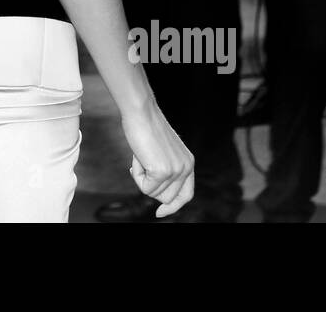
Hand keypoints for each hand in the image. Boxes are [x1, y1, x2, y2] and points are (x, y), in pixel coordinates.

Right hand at [120, 100, 194, 218]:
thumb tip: (156, 192)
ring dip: (141, 179)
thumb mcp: (162, 151)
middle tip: (140, 165)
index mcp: (189, 163)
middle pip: (167, 198)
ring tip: (140, 157)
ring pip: (153, 194)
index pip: (186, 194)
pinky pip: (144, 187)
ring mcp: (176, 171)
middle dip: (150, 187)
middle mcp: (186, 168)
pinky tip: (137, 157)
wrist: (141, 112)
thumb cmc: (146, 127)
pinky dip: (137, 175)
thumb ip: (165, 168)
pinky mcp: (162, 172)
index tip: (159, 213)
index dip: (174, 206)